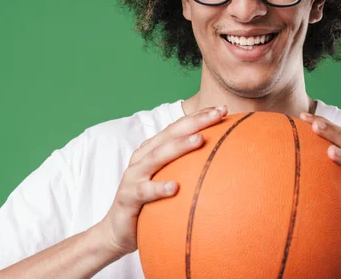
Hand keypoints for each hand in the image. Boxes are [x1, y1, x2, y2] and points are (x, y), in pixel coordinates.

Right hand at [96, 105, 227, 257]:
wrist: (117, 230)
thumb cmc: (150, 202)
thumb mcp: (169, 179)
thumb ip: (187, 167)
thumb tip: (222, 159)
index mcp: (153, 150)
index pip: (178, 127)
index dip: (199, 116)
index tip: (223, 109)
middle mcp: (143, 158)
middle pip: (170, 135)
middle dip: (195, 122)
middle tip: (217, 114)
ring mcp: (134, 176)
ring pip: (157, 156)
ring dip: (178, 147)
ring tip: (199, 140)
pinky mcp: (128, 197)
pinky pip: (144, 192)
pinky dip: (159, 188)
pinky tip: (175, 188)